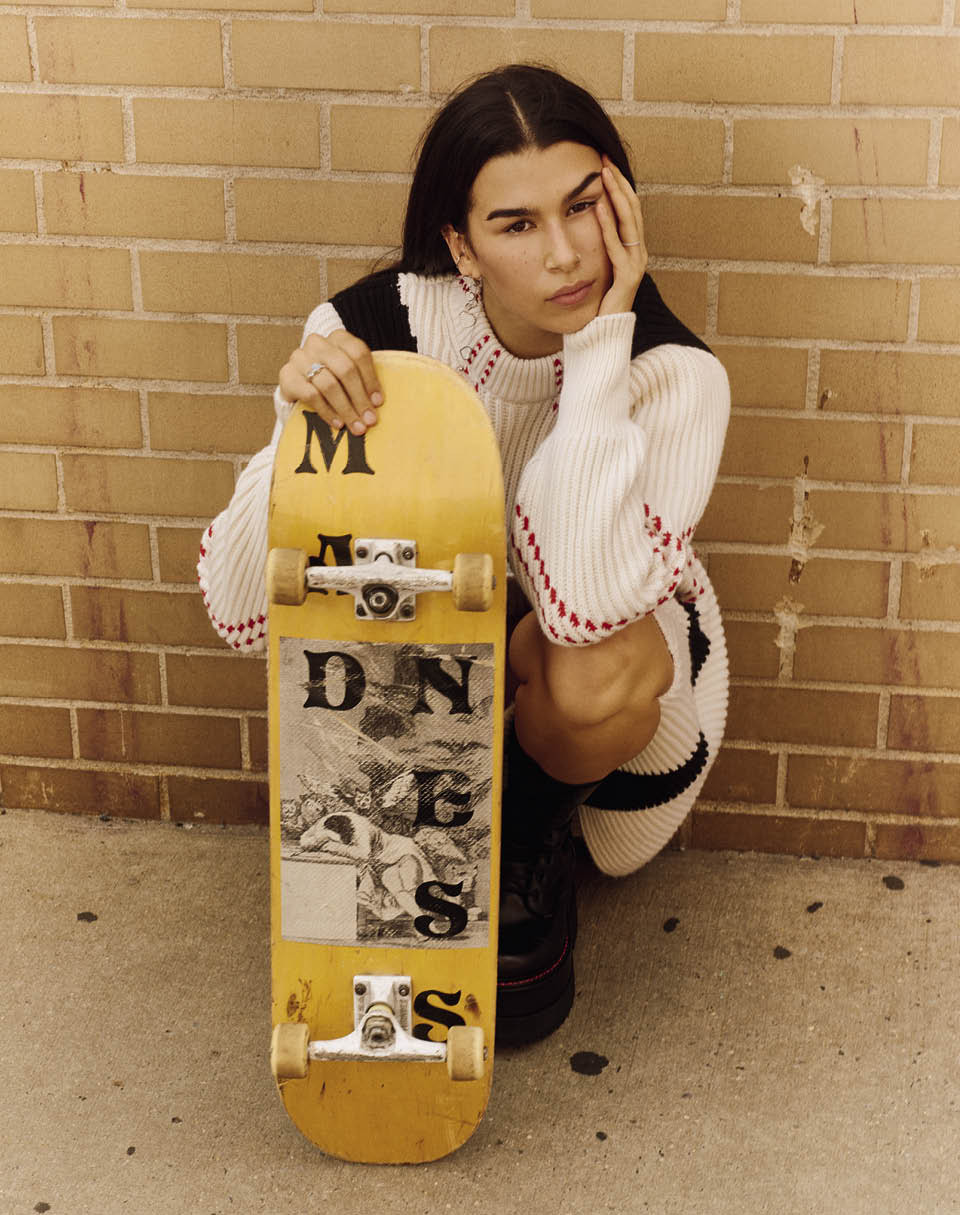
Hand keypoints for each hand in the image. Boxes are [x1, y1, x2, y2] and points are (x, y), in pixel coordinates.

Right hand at [278, 329, 382, 434]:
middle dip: (360, 398)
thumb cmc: (332, 379)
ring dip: (346, 409)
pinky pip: (311, 395)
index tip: (378, 402)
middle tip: (369, 420)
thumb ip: (363, 382)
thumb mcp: (348, 375)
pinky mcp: (287, 375)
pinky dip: (327, 412)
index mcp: (338, 338)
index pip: (359, 353)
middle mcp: (317, 343)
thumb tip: (376, 405)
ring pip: (329, 384)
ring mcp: (300, 358)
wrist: (299, 385)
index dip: (371, 379)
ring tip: (356, 426)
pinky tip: (338, 423)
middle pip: (345, 369)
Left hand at [595, 156, 647, 317]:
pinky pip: (617, 246)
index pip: (629, 208)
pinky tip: (599, 207)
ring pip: (629, 222)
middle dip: (619, 182)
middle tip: (604, 159)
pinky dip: (608, 225)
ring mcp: (635, 264)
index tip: (604, 163)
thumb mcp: (597, 265)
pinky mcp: (627, 277)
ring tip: (604, 174)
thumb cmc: (598, 300)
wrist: (604, 332)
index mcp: (632, 247)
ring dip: (616, 196)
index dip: (619, 185)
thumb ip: (597, 244)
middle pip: (632, 209)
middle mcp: (638, 252)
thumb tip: (582, 217)